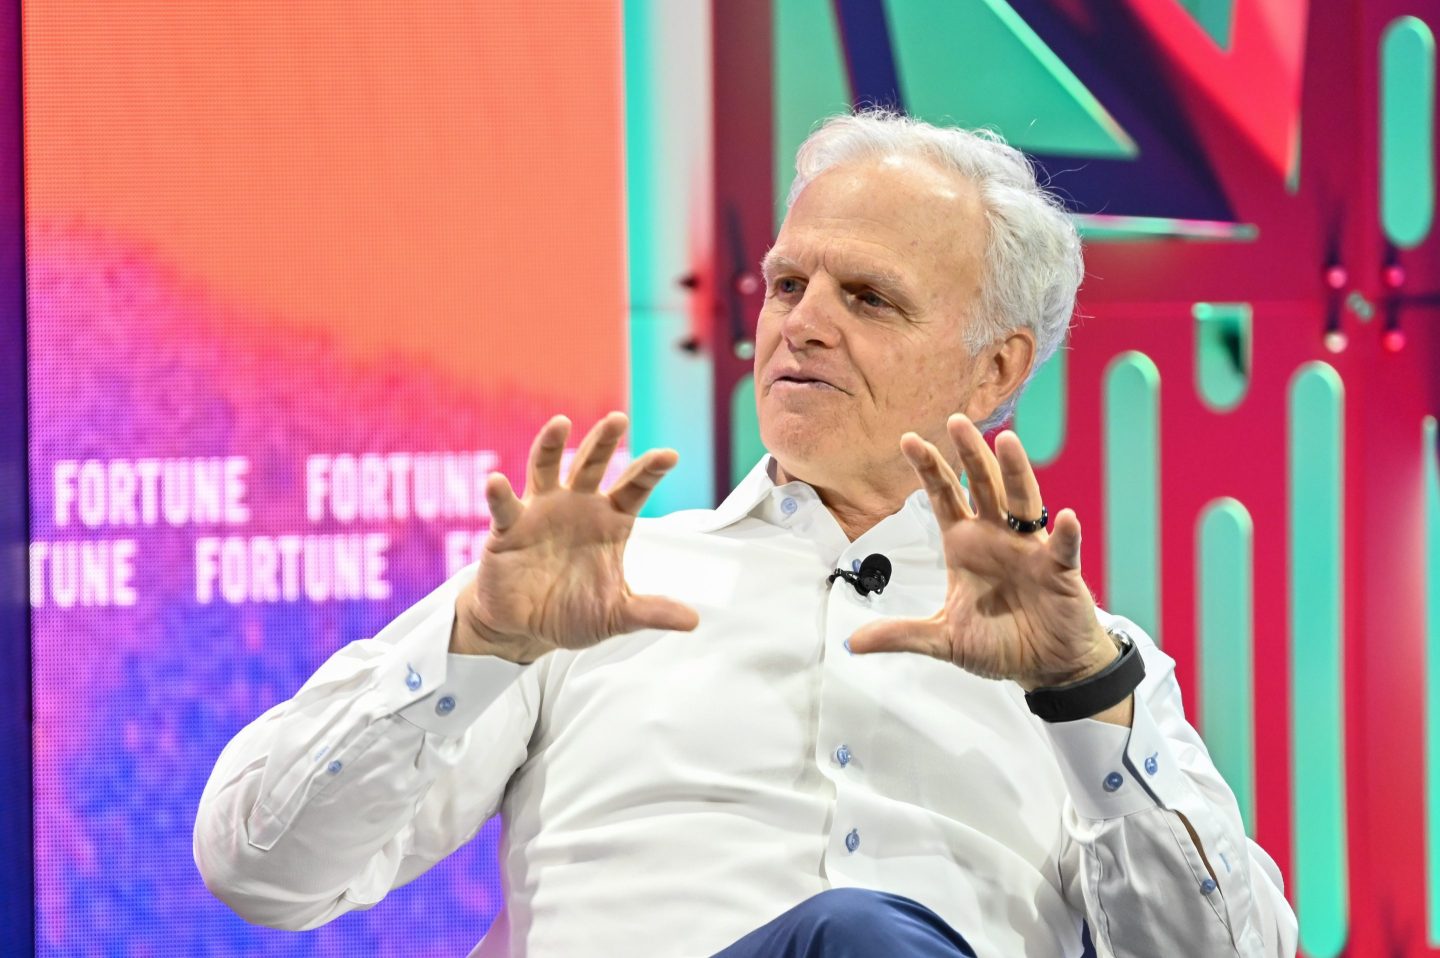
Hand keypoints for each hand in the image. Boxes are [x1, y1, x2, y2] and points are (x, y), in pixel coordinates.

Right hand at [452, 412, 698, 661]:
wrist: (525, 628)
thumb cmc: (572, 612)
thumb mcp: (616, 614)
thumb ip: (651, 611)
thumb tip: (693, 621)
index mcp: (609, 521)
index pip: (634, 488)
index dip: (650, 470)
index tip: (670, 455)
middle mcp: (577, 507)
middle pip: (592, 465)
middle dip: (604, 442)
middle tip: (619, 419)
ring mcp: (541, 512)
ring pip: (547, 469)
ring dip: (551, 444)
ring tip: (561, 423)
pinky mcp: (509, 528)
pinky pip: (505, 506)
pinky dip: (499, 493)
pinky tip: (496, 481)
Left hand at [849, 414, 1114, 690]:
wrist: (1045, 665)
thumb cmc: (999, 643)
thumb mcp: (943, 639)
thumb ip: (901, 634)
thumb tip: (851, 643)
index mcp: (965, 544)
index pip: (944, 497)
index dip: (928, 469)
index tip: (907, 439)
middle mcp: (997, 537)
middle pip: (983, 486)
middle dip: (969, 454)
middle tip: (956, 421)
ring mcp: (1030, 549)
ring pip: (1022, 502)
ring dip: (1015, 473)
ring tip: (1006, 442)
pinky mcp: (1059, 570)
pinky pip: (1062, 547)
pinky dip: (1064, 533)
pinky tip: (1064, 517)